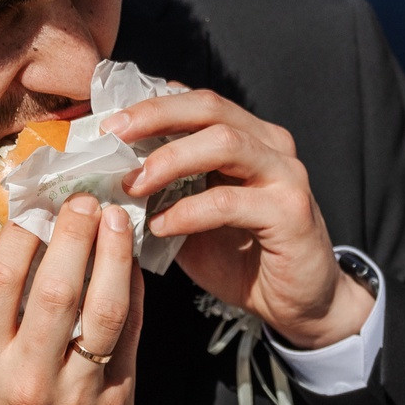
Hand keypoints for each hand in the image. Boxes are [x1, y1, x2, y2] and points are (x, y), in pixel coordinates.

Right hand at [0, 194, 144, 404]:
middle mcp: (28, 378)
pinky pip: (130, 337)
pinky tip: (133, 266)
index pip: (0, 282)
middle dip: (76, 235)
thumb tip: (31, 236)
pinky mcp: (116, 404)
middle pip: (57, 289)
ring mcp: (76, 394)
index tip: (39, 203)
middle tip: (86, 199)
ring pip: (103, 311)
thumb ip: (1, 312)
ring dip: (115, 256)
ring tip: (118, 220)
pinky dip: (134, 295)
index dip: (24, 232)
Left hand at [111, 88, 370, 349]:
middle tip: (111, 137)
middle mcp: (270, 145)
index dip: (148, 104)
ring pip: (223, 142)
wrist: (300, 303)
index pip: (195, 101)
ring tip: (132, 185)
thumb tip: (106, 175)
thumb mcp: (193, 216)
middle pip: (209, 107)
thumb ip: (164, 189)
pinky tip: (162, 227)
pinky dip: (188, 212)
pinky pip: (230, 201)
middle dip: (154, 116)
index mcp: (247, 137)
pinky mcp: (291, 212)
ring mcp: (285, 175)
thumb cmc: (243, 257)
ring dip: (169, 160)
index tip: (104, 123)